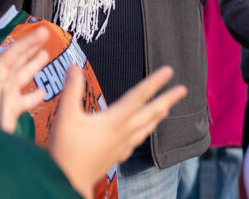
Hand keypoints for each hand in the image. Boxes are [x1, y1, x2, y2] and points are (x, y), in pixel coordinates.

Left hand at [0, 28, 48, 132]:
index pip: (13, 54)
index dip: (27, 42)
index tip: (42, 31)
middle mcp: (1, 84)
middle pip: (17, 60)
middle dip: (30, 47)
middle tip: (45, 33)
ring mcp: (6, 97)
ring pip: (22, 77)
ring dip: (33, 65)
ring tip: (45, 55)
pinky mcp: (10, 111)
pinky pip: (25, 100)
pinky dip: (35, 96)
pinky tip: (42, 93)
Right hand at [48, 66, 186, 198]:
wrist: (67, 182)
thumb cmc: (65, 150)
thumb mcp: (65, 115)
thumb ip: (72, 89)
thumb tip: (75, 67)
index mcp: (114, 121)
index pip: (138, 96)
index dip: (154, 82)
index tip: (169, 71)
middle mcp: (122, 133)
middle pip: (150, 113)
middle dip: (168, 100)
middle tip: (183, 90)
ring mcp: (121, 147)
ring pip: (146, 129)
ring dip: (158, 117)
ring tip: (167, 110)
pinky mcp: (115, 157)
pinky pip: (136, 143)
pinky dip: (144, 134)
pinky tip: (142, 135)